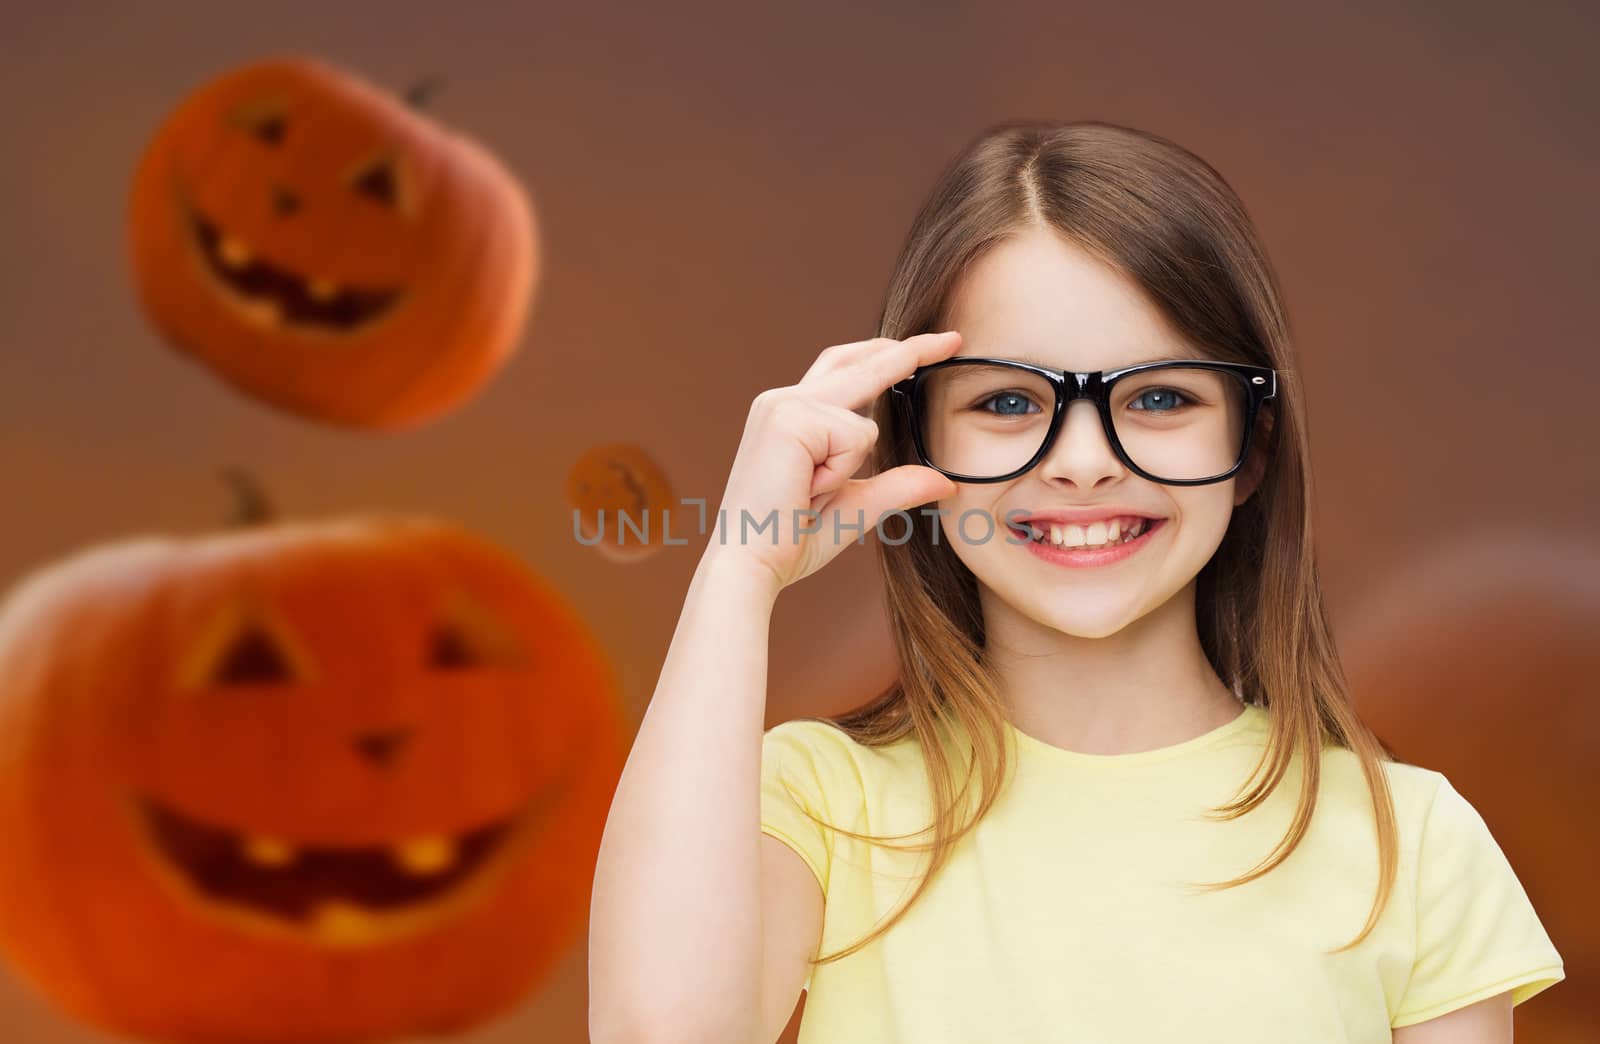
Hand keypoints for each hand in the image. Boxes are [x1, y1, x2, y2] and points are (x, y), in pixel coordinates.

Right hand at [704, 331, 963, 591]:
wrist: (750, 563)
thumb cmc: (790, 539)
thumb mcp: (855, 506)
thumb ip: (898, 486)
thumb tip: (947, 483)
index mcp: (791, 415)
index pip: (846, 368)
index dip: (888, 354)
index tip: (934, 343)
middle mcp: (783, 400)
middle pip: (859, 362)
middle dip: (911, 352)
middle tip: (954, 339)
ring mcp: (783, 405)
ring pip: (863, 422)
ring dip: (849, 466)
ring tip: (809, 493)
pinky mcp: (789, 417)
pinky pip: (854, 437)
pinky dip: (841, 471)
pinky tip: (807, 488)